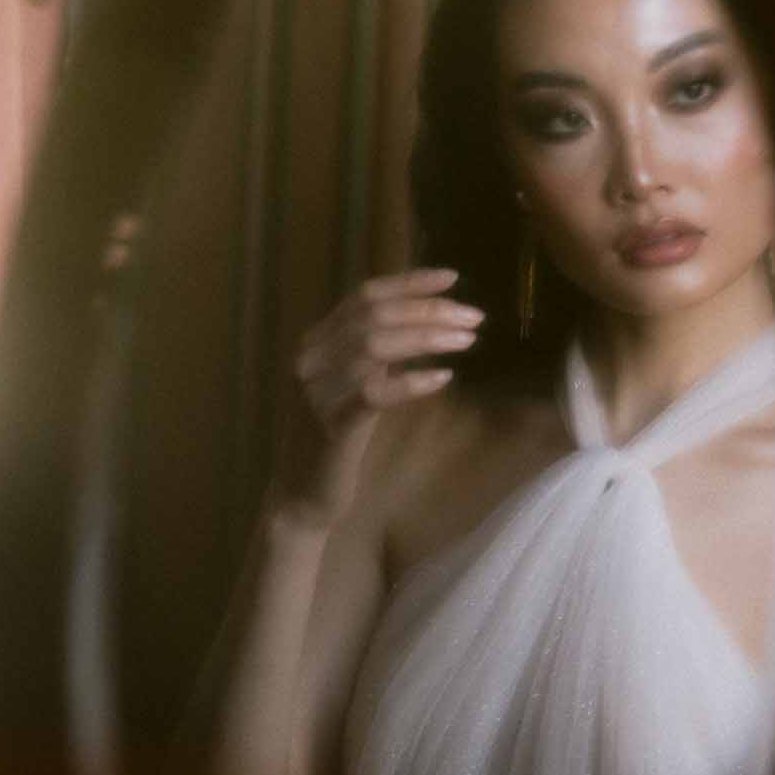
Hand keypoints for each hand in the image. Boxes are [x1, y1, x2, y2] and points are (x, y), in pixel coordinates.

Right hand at [276, 269, 483, 527]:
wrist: (300, 496)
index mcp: (317, 342)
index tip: (452, 278)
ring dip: (427, 338)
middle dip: (428, 310)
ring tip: (468, 340)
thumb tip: (421, 321)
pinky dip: (411, 381)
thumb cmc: (334, 441)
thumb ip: (373, 354)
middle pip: (374, 315)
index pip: (364, 296)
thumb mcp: (352, 387)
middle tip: (474, 316)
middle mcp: (311, 358)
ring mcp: (319, 391)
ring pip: (374, 346)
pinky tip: (443, 377)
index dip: (408, 282)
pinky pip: (374, 392)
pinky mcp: (332, 425)